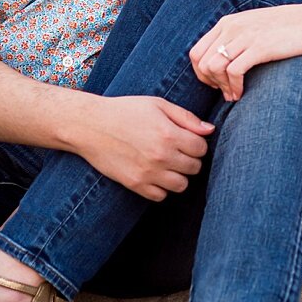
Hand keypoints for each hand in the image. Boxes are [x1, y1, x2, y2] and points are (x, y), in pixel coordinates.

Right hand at [75, 96, 212, 201]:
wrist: (91, 125)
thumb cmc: (125, 110)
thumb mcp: (157, 104)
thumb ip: (186, 117)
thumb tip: (210, 130)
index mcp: (169, 134)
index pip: (202, 149)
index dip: (197, 143)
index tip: (187, 139)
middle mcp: (162, 156)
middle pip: (195, 168)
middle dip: (190, 159)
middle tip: (177, 150)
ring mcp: (149, 173)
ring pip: (182, 185)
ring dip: (179, 175)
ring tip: (167, 163)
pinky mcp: (135, 184)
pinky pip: (161, 196)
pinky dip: (161, 187)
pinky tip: (154, 173)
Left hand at [189, 4, 301, 101]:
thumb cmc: (286, 29)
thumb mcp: (253, 27)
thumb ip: (235, 39)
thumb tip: (221, 61)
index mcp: (227, 23)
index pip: (196, 52)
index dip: (201, 73)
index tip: (216, 84)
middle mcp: (231, 28)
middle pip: (201, 62)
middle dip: (209, 83)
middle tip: (225, 93)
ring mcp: (244, 37)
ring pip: (213, 67)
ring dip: (221, 87)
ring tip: (234, 96)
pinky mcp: (259, 48)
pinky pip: (233, 71)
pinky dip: (233, 87)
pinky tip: (241, 94)